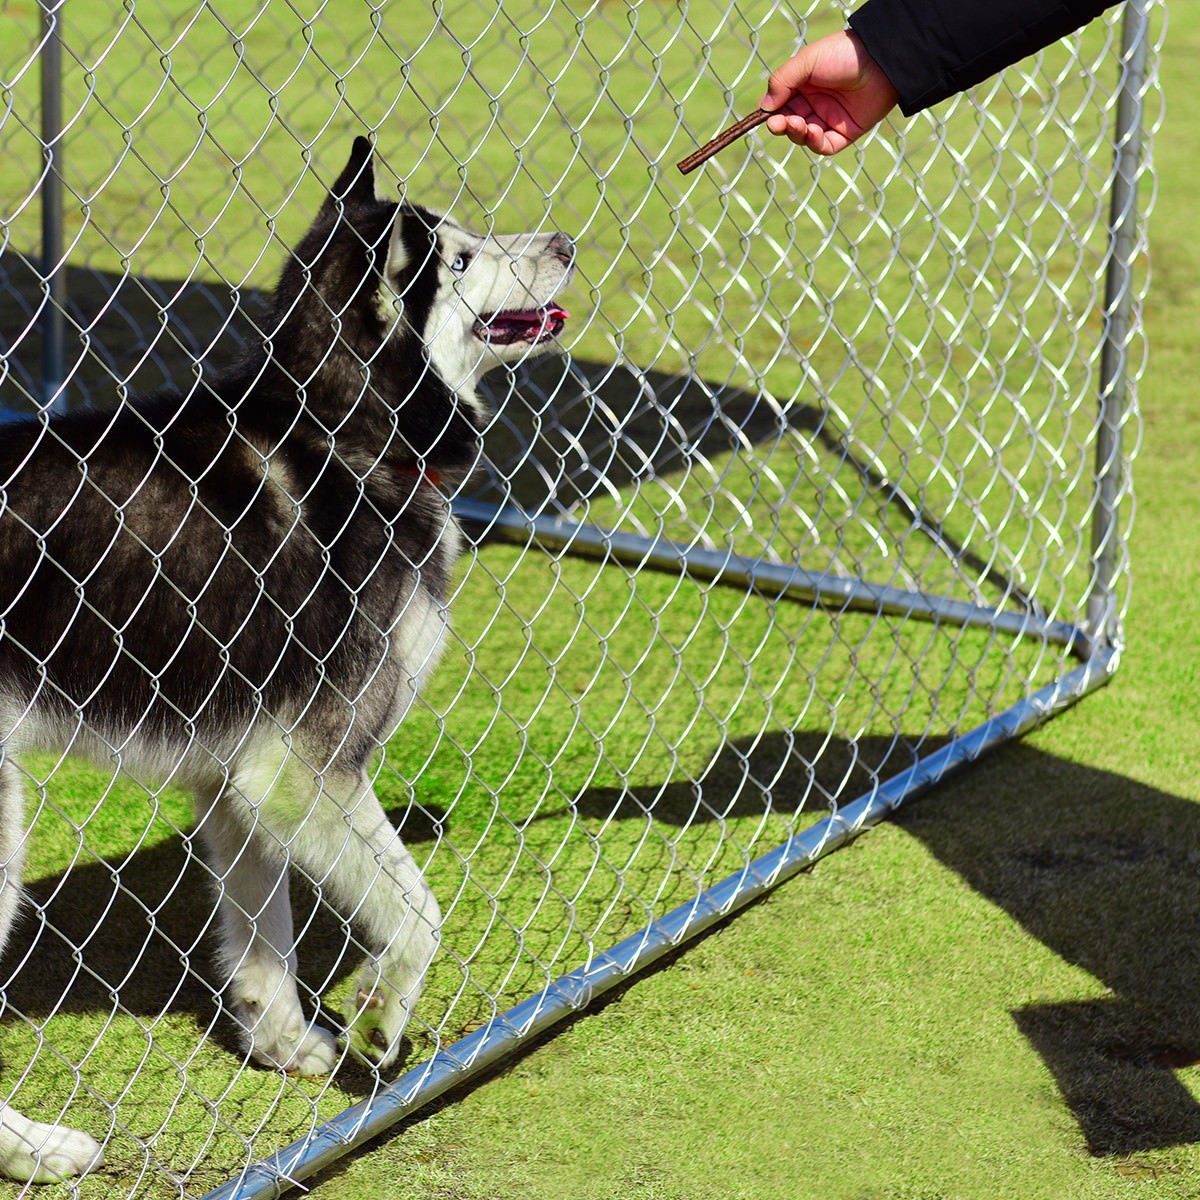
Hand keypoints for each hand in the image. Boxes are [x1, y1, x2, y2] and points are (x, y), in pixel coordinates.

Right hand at [759, 30, 899, 155]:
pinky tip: (811, 132)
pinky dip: (814, 143)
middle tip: (778, 123)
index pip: (780, 105)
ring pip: (803, 137)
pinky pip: (823, 146)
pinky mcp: (843, 134)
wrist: (880, 62)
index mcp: (804, 85)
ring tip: (798, 124)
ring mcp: (829, 120)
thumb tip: (765, 106)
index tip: (766, 115)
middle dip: (781, 126)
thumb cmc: (843, 55)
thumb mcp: (807, 61)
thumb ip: (783, 80)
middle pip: (789, 123)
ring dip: (796, 134)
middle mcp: (814, 104)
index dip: (771, 113)